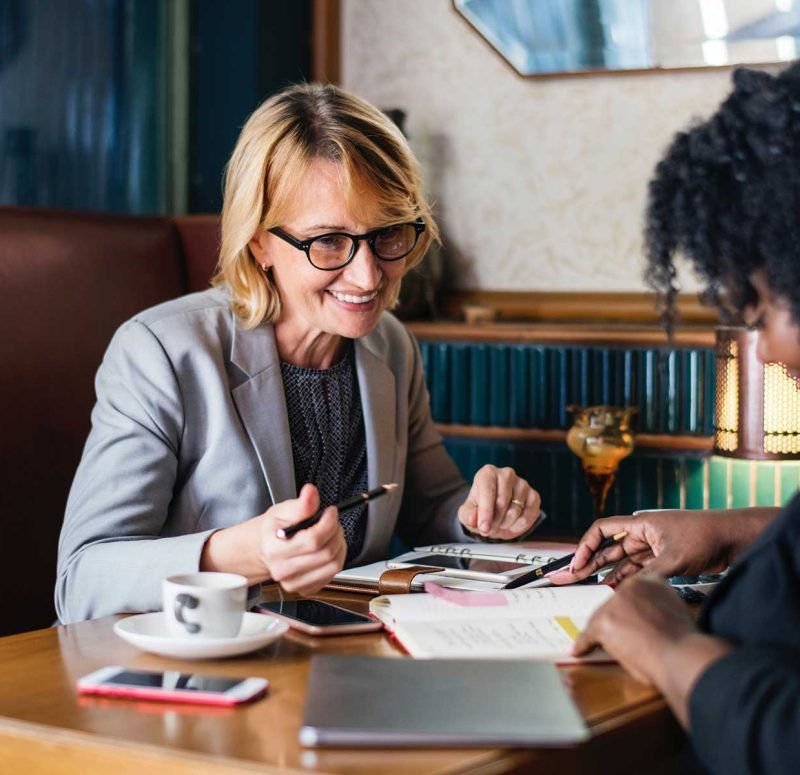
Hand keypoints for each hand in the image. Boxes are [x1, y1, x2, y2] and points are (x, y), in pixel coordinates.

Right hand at [259, 484, 346, 594]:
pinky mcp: (304, 590)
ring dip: (339, 546)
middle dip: (335, 533)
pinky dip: (336, 560)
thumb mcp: (283, 510)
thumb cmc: (274, 530)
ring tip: (332, 535)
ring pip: (333, 566)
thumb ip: (301, 504)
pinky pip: (332, 575)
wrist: (265, 549)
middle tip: (332, 522)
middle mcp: (283, 570)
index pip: (313, 540)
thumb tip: (311, 492)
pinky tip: (327, 549)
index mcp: (274, 549)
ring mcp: (294, 583)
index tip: (330, 512)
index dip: (328, 523)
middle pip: (326, 553)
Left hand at [457, 465, 541, 539]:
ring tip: (499, 523)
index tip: (483, 527)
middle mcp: (506, 474)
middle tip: (489, 529)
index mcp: (487, 473)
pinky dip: (519, 525)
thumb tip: (473, 519)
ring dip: (505, 524)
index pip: (488, 489)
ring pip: (515, 510)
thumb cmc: (480, 509)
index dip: (485, 511)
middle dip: (495, 521)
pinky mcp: (534, 496)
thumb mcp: (468, 513)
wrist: (495, 512)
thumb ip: (468, 516)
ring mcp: (522, 484)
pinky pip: (528, 515)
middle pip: (502, 501)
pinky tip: (511, 523)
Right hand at [547, 508, 769, 585]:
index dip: (586, 546)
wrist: (732, 538)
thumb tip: (627, 591)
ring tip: (589, 586)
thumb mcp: (674, 558)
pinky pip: (637, 569)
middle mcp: (642, 533)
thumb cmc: (703, 537)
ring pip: (622, 560)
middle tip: (573, 577)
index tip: (577, 563)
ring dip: (607, 572)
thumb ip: (648, 574)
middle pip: (608, 547)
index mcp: (640, 523)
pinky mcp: (663, 558)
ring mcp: (652, 546)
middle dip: (590, 562)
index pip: (603, 530)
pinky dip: (626, 578)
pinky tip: (615, 589)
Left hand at [573, 574, 732, 726]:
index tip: (627, 620)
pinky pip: (588, 635)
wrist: (682, 655)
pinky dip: (584, 645)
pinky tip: (579, 650)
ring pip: (601, 619)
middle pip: (613, 604)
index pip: (630, 593)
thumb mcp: (676, 612)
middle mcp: (631, 586)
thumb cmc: (684, 642)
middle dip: (615, 622)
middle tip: (620, 636)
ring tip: (607, 645)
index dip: (628, 611)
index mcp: (651, 580)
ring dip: (604, 634)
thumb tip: (647, 619)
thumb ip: (659, 608)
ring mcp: (615, 603)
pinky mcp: (604, 621)